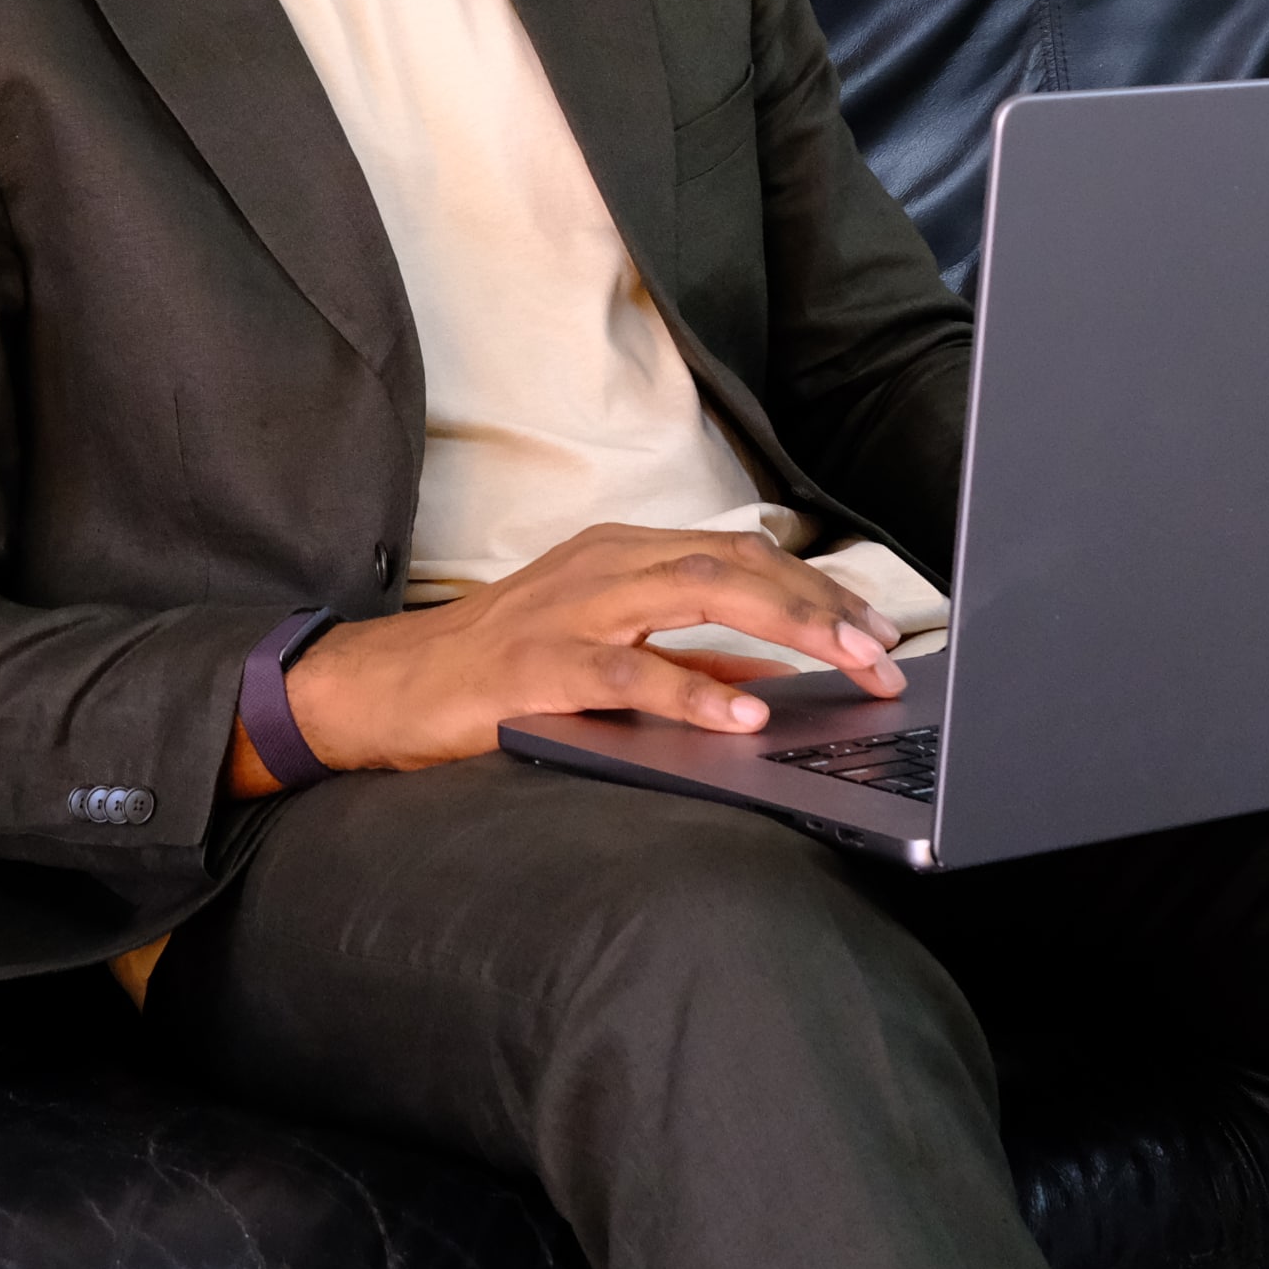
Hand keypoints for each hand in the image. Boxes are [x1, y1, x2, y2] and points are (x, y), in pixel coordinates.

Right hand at [272, 524, 906, 777]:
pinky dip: (694, 691)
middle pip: (739, 564)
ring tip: (848, 666)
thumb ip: (684, 661)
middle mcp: (606, 563)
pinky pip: (631, 671)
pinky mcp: (540, 665)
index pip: (745, 555)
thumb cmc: (494, 672)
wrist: (382, 687)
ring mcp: (573, 608)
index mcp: (624, 553)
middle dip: (824, 608)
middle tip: (886, 657)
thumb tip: (770, 679)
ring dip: (788, 629)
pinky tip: (743, 715)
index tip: (879, 632)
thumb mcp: (602, 651)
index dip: (818, 590)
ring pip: (701, 594)